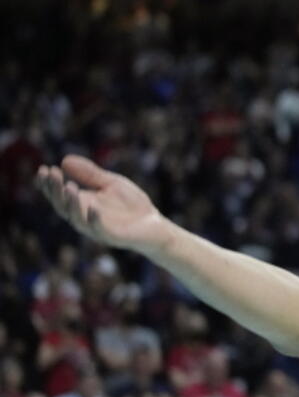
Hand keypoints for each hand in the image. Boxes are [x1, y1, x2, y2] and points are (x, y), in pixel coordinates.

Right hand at [35, 156, 171, 253]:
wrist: (156, 224)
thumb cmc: (132, 205)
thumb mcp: (111, 183)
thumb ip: (90, 174)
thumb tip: (64, 160)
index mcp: (82, 204)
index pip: (59, 195)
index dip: (49, 184)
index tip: (44, 169)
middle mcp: (85, 216)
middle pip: (62, 206)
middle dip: (55, 190)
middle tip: (52, 173)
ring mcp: (97, 228)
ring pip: (76, 219)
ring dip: (71, 203)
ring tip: (69, 186)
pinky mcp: (112, 236)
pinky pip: (99, 230)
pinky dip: (94, 219)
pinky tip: (93, 206)